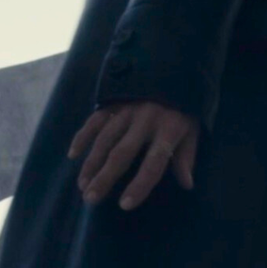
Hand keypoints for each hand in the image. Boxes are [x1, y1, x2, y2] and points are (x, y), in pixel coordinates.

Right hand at [68, 100, 198, 209]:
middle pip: (122, 154)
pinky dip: (82, 137)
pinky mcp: (114, 101)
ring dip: (92, 163)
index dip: (140, 185)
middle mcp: (145, 121)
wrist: (173, 63)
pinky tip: (73, 155)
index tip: (125, 204)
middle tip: (91, 199)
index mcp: (168, 129)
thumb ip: (187, 156)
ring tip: (83, 185)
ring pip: (105, 139)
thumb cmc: (183, 105)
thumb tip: (187, 184)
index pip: (154, 163)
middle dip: (105, 178)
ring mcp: (127, 109)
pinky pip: (95, 120)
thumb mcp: (193, 128)